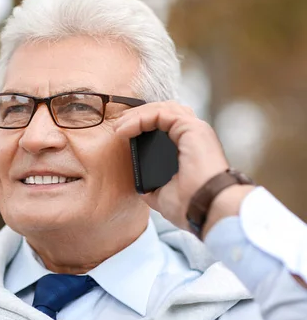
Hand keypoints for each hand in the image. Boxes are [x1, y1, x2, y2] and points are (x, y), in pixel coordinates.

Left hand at [114, 101, 230, 229]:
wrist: (204, 210)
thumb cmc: (188, 206)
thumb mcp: (163, 195)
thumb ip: (153, 185)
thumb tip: (141, 186)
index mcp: (190, 147)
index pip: (166, 123)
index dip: (142, 123)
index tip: (121, 134)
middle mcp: (194, 135)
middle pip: (163, 111)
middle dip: (137, 116)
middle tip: (116, 127)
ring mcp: (195, 129)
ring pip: (161, 108)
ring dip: (137, 115)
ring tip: (118, 128)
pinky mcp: (191, 128)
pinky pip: (160, 114)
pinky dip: (140, 118)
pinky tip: (124, 131)